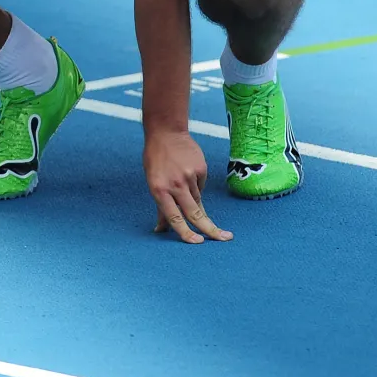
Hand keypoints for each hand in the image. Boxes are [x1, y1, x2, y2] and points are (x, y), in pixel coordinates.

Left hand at [144, 129, 231, 243]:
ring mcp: (189, 177)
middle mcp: (175, 185)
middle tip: (224, 238)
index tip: (198, 242)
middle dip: (210, 229)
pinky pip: (200, 185)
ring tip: (182, 183)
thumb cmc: (156, 160)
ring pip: (197, 199)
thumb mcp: (153, 183)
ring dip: (195, 201)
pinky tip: (188, 171)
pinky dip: (196, 184)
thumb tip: (160, 230)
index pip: (173, 217)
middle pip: (194, 213)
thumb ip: (161, 207)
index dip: (185, 232)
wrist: (166, 133)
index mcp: (159, 190)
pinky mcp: (201, 169)